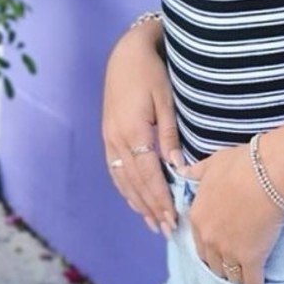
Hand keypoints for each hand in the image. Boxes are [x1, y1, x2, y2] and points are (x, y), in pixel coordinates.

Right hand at [101, 21, 181, 236]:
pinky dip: (126, 188)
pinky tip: (135, 199)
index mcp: (133, 131)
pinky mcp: (107, 135)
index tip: (173, 219)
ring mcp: (109, 139)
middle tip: (166, 230)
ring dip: (137, 203)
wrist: (126, 52)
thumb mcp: (166, 99)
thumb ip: (169, 134)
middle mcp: (117, 139)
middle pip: (135, 183)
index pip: (149, 175)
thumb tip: (176, 167)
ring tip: (152, 222)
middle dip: (151, 208)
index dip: (160, 199)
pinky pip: (116, 170)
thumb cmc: (152, 72)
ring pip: (123, 180)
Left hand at [182, 143, 283, 283]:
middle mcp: (209, 237)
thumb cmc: (243, 162)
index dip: (208, 245)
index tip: (215, 249)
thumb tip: (179, 169)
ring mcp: (229, 251)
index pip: (198, 240)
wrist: (270, 170)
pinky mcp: (251, 259)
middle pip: (211, 261)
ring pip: (228, 274)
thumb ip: (194, 171)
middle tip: (229, 267)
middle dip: (219, 264)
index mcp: (197, 216)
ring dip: (233, 280)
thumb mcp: (212, 163)